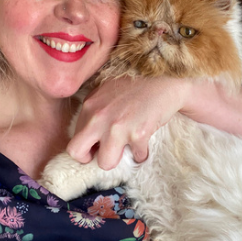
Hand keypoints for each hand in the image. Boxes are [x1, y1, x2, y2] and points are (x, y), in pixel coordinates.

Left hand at [66, 75, 192, 169]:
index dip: (86, 147)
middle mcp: (99, 117)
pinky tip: (145, 143)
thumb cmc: (139, 83)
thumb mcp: (107, 91)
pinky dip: (142, 153)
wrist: (168, 78)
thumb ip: (95, 110)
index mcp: (89, 106)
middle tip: (107, 153)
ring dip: (119, 159)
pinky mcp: (138, 133)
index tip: (97, 146)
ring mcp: (117, 127)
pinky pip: (137, 156)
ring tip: (129, 149)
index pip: (73, 138)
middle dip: (92, 158)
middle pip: (77, 152)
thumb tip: (91, 134)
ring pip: (106, 162)